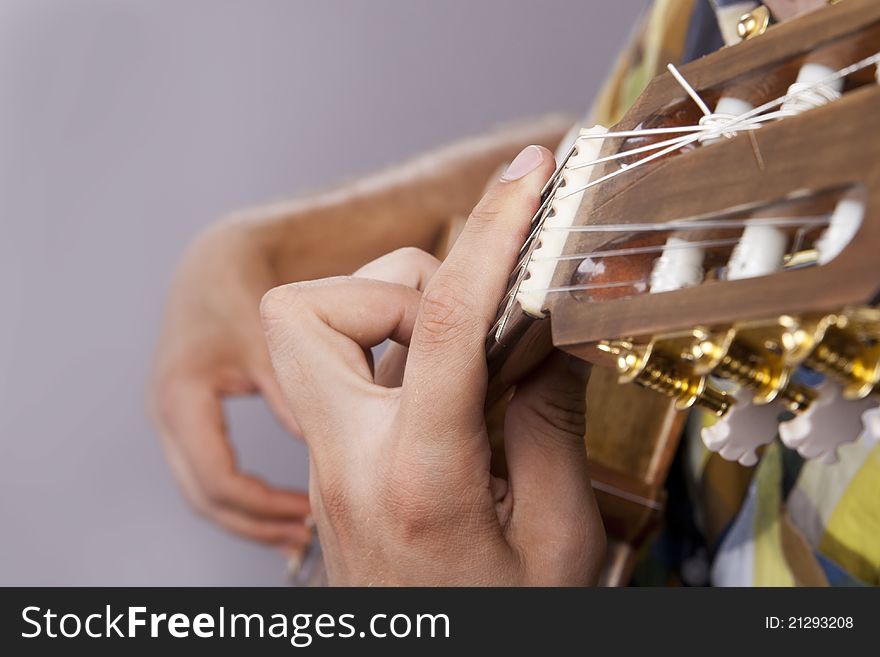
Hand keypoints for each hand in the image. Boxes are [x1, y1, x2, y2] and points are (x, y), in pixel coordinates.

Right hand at [150, 223, 310, 552]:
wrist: (215, 262)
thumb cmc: (242, 291)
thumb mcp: (267, 338)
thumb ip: (287, 390)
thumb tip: (317, 447)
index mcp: (182, 399)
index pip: (216, 481)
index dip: (263, 507)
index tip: (308, 515)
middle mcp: (167, 415)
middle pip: (203, 500)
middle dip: (254, 525)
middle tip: (305, 539)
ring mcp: (172, 419)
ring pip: (202, 494)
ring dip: (247, 518)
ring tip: (296, 534)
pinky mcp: (187, 417)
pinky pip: (207, 473)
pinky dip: (240, 497)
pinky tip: (278, 503)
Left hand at [261, 146, 604, 584]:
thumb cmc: (502, 620)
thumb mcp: (560, 537)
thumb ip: (551, 424)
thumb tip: (550, 331)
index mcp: (420, 477)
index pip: (446, 321)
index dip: (492, 232)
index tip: (528, 175)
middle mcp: (350, 461)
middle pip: (307, 311)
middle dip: (396, 284)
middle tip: (469, 320)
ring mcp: (327, 464)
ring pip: (309, 332)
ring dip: (390, 317)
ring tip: (464, 359)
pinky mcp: (330, 466)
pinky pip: (340, 372)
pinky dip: (394, 354)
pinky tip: (449, 393)